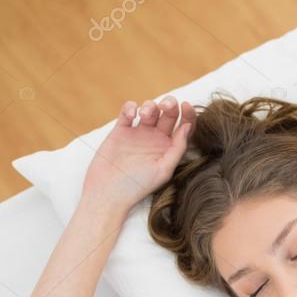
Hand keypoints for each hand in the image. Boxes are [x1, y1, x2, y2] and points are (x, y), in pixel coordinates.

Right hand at [81, 96, 195, 214]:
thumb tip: (187, 126)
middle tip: (166, 105)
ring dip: (150, 106)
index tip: (186, 106)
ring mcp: (138, 133)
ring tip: (145, 115)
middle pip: (168, 114)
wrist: (108, 191)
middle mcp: (156, 139)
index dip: (188, 114)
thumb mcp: (163, 169)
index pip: (184, 127)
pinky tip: (131, 114)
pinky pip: (127, 111)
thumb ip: (177, 148)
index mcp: (169, 148)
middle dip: (169, 104)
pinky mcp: (120, 130)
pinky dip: (130, 107)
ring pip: (149, 109)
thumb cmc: (138, 185)